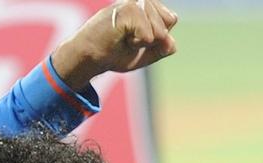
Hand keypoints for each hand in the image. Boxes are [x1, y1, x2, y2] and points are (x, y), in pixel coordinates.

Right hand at [52, 0, 177, 91]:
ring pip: (160, 31)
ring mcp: (135, 1)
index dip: (158, 37)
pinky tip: (121, 37)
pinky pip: (149, 36)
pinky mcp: (129, 9)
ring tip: (124, 37)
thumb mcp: (147, 52)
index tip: (138, 37)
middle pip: (168, 23)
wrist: (91, 56)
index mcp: (147, 3)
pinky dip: (136, 44)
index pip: (171, 19)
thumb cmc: (116, 52)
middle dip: (152, 40)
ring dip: (143, 42)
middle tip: (129, 38)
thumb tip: (171, 43)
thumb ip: (164, 47)